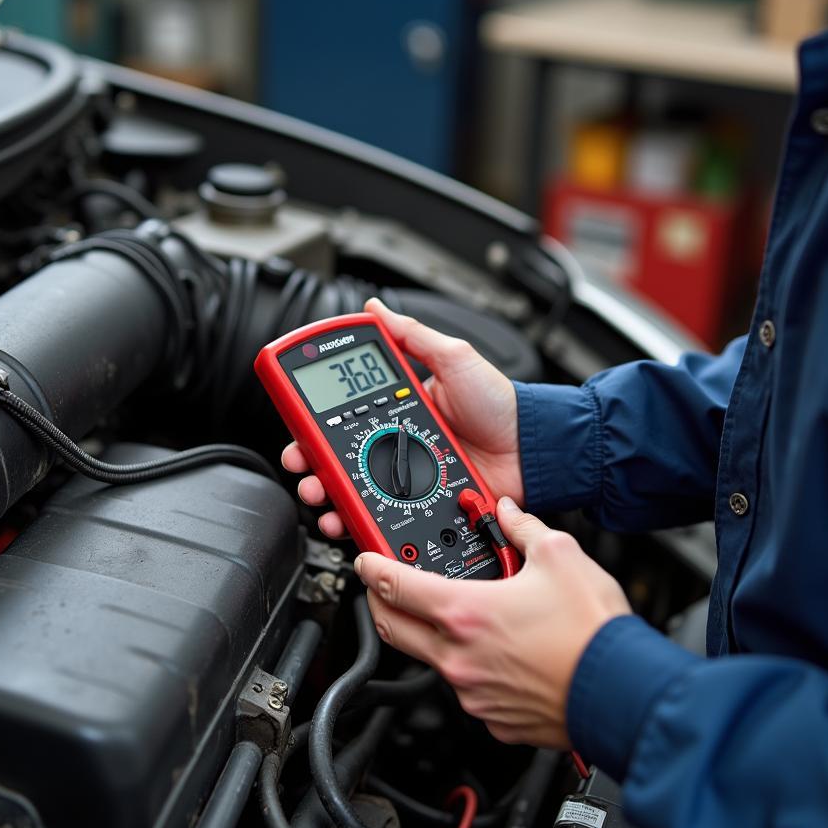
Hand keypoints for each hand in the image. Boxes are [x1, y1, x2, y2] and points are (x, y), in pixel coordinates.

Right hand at [282, 297, 522, 537]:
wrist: (531, 450)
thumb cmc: (500, 404)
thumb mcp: (454, 358)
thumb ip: (413, 336)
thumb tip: (374, 308)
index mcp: (397, 405)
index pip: (342, 410)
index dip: (313, 416)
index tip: (296, 420)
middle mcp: (395, 441)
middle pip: (336, 453)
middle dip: (308, 459)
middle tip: (299, 461)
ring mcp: (405, 475)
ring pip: (350, 487)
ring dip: (324, 492)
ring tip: (318, 493)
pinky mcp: (418, 504)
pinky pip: (379, 514)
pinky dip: (356, 519)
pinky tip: (344, 518)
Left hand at [356, 497, 631, 749]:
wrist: (625, 691)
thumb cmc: (593, 632)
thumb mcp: (559, 556)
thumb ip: (524, 528)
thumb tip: (510, 511)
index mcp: (464, 612)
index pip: (394, 587)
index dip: (371, 568)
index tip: (364, 561)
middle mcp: (458, 657)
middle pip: (393, 629)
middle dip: (380, 604)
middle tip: (384, 589)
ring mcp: (473, 693)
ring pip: (432, 659)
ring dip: (433, 635)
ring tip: (460, 615)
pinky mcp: (492, 718)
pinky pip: (467, 688)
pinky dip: (470, 666)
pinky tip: (496, 651)